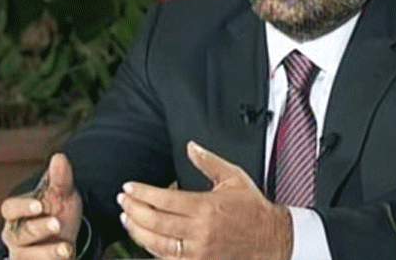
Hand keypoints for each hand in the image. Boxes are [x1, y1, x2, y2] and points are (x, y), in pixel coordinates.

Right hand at [0, 153, 82, 259]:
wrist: (67, 235)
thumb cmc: (57, 210)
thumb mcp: (62, 194)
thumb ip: (60, 178)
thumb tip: (59, 157)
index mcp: (17, 213)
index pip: (10, 208)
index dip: (23, 207)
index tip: (39, 205)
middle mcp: (15, 235)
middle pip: (18, 234)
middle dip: (38, 229)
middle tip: (57, 224)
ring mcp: (23, 254)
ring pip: (25, 257)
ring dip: (47, 253)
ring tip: (66, 249)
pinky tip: (66, 259)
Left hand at [117, 141, 291, 259]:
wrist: (272, 238)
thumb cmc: (253, 209)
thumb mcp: (233, 177)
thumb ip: (209, 162)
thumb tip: (191, 146)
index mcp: (206, 207)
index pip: (164, 199)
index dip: (142, 193)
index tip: (129, 188)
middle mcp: (200, 231)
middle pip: (156, 222)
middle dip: (134, 210)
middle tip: (123, 201)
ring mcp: (199, 252)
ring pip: (157, 244)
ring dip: (137, 231)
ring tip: (127, 219)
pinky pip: (168, 259)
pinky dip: (153, 249)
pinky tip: (145, 238)